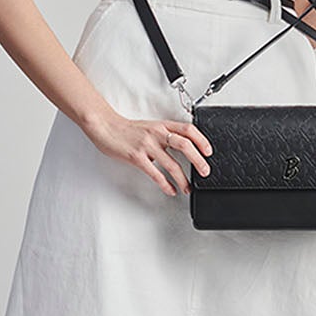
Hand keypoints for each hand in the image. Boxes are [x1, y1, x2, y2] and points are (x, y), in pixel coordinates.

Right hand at [86, 110, 212, 197]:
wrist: (105, 127)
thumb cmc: (127, 130)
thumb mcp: (151, 127)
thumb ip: (165, 135)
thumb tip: (182, 148)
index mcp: (162, 126)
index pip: (188, 130)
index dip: (202, 140)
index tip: (209, 152)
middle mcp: (157, 134)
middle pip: (185, 145)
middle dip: (198, 160)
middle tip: (205, 172)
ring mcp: (147, 145)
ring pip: (171, 164)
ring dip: (183, 178)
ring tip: (188, 187)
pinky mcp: (137, 157)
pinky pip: (155, 173)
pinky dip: (165, 184)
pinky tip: (170, 189)